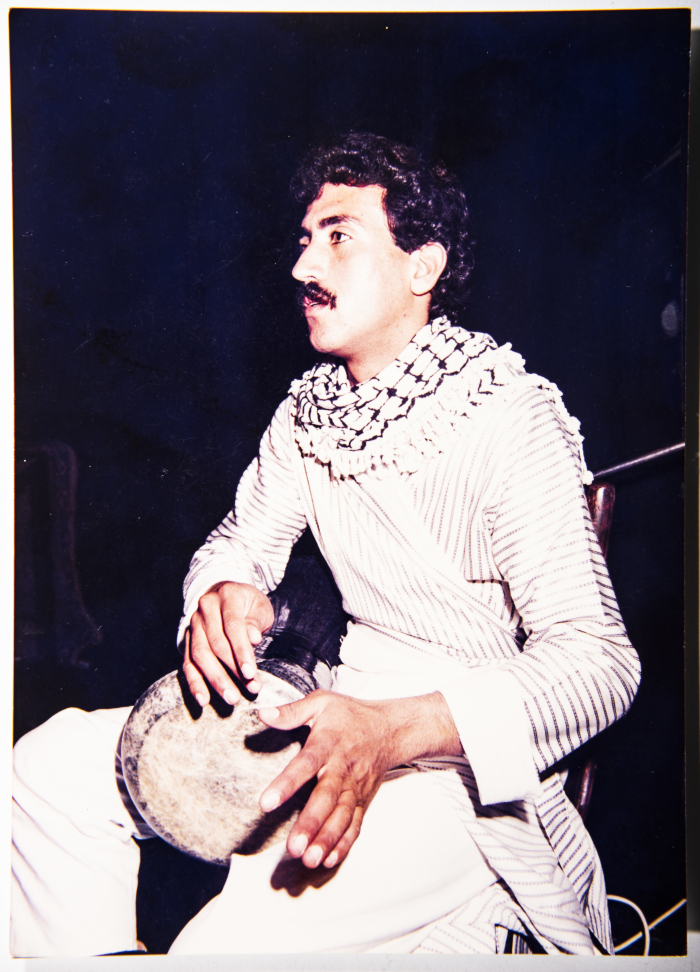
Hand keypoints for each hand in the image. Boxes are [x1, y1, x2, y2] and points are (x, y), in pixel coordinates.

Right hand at [184, 581, 273, 705]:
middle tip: (251, 689)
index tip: (251, 673)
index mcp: (227, 595)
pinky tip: (203, 699)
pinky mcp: (187, 639)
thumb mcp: (259, 607)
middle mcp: (205, 608)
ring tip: (232, 698)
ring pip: (200, 655)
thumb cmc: (248, 604)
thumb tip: (253, 638)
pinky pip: (188, 663)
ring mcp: (194, 623)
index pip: (233, 625)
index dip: (241, 650)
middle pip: (216, 643)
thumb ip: (255, 622)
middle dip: (233, 670)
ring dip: (216, 680)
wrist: (226, 594)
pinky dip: (195, 683)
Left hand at [257, 690, 461, 868]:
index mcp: (328, 744)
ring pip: (342, 817)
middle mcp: (343, 769)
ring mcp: (356, 788)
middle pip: (327, 799)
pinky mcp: (364, 801)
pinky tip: (329, 860)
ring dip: (326, 840)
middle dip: (310, 824)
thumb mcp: (322, 702)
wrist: (390, 729)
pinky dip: (344, 844)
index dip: (287, 783)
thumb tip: (263, 714)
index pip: (306, 764)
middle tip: (293, 847)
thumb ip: (291, 711)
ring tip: (308, 860)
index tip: (266, 803)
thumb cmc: (350, 715)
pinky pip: (355, 825)